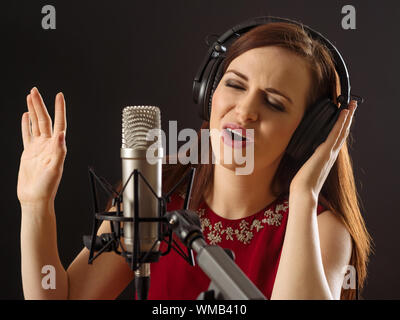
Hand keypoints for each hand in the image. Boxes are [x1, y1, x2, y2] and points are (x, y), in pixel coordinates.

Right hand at [17, 87, 66, 205]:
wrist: (35, 198)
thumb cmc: (47, 187)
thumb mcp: (55, 168)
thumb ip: (59, 151)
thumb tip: (61, 135)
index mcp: (57, 147)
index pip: (60, 123)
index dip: (60, 109)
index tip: (59, 96)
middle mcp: (49, 145)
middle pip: (44, 120)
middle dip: (40, 105)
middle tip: (34, 91)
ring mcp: (38, 148)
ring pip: (35, 125)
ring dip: (33, 111)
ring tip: (30, 98)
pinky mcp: (29, 153)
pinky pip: (27, 135)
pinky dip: (26, 125)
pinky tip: (25, 117)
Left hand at [289, 100, 357, 197]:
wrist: (303, 194)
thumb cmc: (302, 185)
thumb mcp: (305, 170)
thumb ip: (307, 163)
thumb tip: (301, 159)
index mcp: (327, 159)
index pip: (337, 140)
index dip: (342, 128)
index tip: (345, 118)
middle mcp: (331, 155)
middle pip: (343, 134)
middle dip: (348, 119)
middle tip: (353, 106)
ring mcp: (330, 153)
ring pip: (342, 131)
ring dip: (347, 117)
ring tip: (352, 105)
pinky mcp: (325, 152)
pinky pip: (335, 134)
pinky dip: (340, 122)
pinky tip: (343, 112)